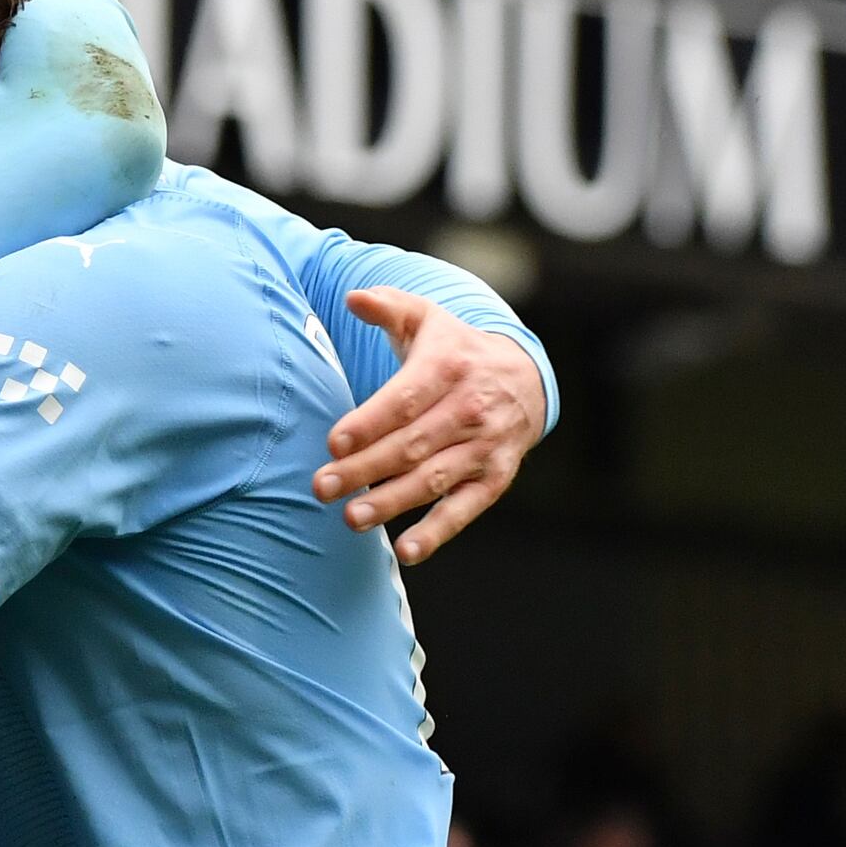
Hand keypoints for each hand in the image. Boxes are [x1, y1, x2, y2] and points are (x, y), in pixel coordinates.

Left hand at [311, 288, 547, 564]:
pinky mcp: (495, 478)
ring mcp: (485, 447)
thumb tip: (352, 297)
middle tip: (321, 487)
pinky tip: (407, 549)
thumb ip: (386, 306)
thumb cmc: (453, 349)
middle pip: (411, 445)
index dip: (370, 422)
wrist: (524, 377)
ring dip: (392, 502)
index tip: (334, 442)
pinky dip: (438, 531)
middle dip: (364, 468)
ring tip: (351, 517)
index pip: (405, 399)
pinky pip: (466, 509)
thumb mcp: (424, 319)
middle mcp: (470, 409)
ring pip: (433, 479)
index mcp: (448, 367)